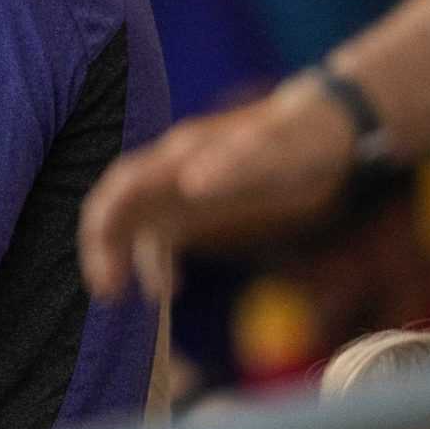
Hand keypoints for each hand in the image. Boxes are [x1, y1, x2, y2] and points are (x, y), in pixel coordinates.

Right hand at [77, 76, 357, 302]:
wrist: (327, 129)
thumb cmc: (301, 138)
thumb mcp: (275, 150)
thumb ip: (233, 163)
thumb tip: (189, 183)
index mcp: (180, 154)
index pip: (121, 189)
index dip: (104, 229)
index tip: (107, 276)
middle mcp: (170, 170)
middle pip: (116, 207)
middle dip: (102, 248)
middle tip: (107, 294)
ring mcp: (179, 189)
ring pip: (133, 225)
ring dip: (122, 258)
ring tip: (123, 299)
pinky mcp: (195, 207)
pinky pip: (161, 237)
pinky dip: (155, 265)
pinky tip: (168, 291)